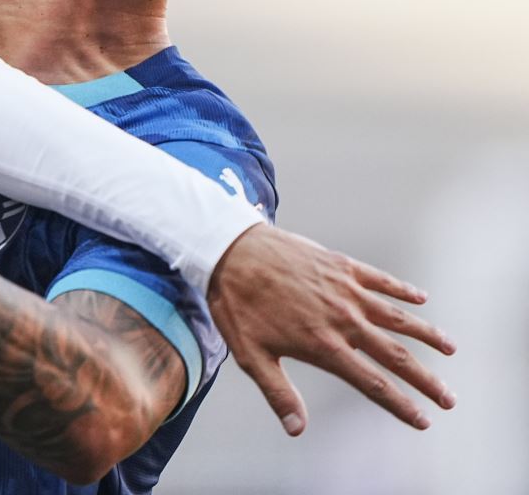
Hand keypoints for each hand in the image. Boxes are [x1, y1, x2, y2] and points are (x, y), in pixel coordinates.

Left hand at [207, 223, 456, 434]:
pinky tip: (421, 298)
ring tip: (450, 348)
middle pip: (395, 354)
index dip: (400, 403)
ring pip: (397, 316)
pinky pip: (380, 279)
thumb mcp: (251, 355)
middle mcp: (342, 319)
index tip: (423, 420)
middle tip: (449, 398)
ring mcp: (345, 290)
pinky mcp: (341, 265)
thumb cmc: (237, 304)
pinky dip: (403, 289)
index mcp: (323, 345)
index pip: (372, 382)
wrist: (230, 250)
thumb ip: (278, 393)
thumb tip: (297, 430)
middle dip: (426, 379)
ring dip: (426, 334)